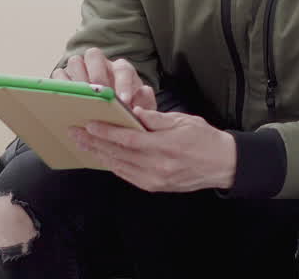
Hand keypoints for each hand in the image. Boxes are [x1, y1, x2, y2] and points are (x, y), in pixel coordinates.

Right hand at [53, 47, 156, 110]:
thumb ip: (145, 103)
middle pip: (93, 55)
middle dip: (96, 74)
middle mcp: (100, 65)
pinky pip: (58, 75)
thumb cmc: (126, 114)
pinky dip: (61, 86)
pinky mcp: (65, 80)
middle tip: (99, 95)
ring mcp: (81, 70)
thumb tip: (143, 91)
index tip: (124, 101)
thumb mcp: (140, 111)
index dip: (123, 83)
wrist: (110, 122)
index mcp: (121, 70)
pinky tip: (66, 102)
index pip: (122, 69)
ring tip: (81, 99)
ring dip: (77, 79)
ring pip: (74, 62)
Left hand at [69, 108, 236, 192]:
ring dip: (99, 155)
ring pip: (119, 166)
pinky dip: (113, 165)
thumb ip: (156, 118)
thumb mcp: (183, 121)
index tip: (89, 124)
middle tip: (75, 133)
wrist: (223, 165)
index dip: (106, 132)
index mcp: (165, 146)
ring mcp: (155, 180)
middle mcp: (158, 166)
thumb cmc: (204, 138)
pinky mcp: (155, 187)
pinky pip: (128, 175)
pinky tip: (102, 156)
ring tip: (82, 144)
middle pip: (118, 154)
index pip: (128, 139)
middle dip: (94, 142)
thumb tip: (134, 113)